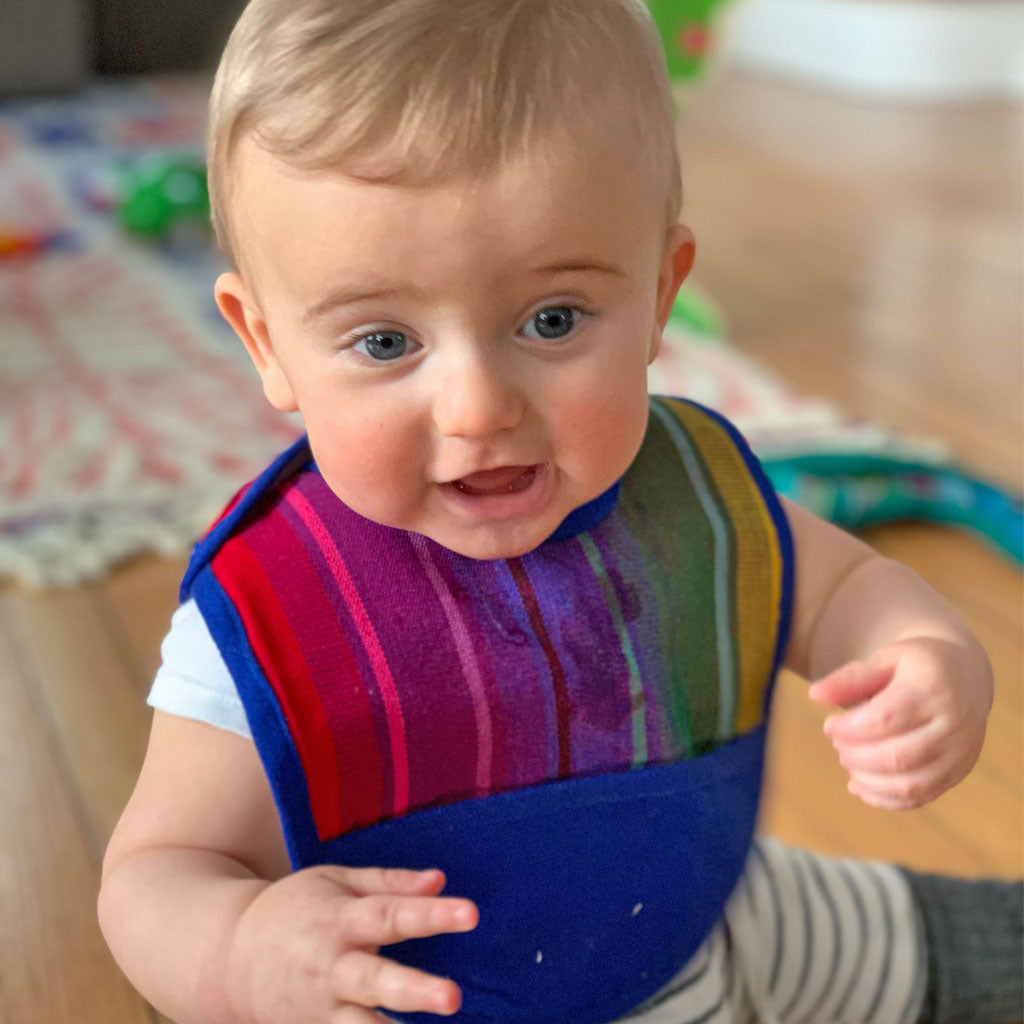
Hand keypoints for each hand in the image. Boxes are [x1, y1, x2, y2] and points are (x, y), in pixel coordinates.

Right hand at [223, 865, 477, 1023]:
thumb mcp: (335, 881)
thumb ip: (390, 882)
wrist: (226, 958)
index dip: (431, 914)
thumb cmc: (293, 910)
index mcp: (338, 919)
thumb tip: (441, 879)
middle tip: (453, 997)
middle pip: (376, 981)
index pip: (391, 914)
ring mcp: (320, 1008)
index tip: (471, 913)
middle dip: (414, 990)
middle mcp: (330, 967)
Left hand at [808, 637, 991, 809]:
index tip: (830, 725)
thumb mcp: (885, 659)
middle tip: (838, 745)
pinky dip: (882, 798)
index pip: (886, 719)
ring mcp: (959, 755)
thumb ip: (850, 678)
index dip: (850, 728)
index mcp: (933, 690)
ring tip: (848, 761)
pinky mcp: (957, 774)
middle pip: (898, 757)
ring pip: (910, 785)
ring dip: (867, 780)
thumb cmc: (915, 666)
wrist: (963, 676)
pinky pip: (918, 797)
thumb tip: (814, 694)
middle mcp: (954, 727)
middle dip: (856, 755)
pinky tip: (858, 784)